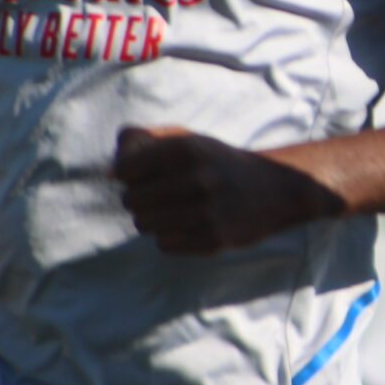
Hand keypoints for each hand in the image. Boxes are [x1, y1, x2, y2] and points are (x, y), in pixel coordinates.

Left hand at [113, 125, 344, 254]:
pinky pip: (164, 245)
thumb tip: (109, 172)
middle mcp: (198, 179)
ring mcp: (208, 211)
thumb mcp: (188, 140)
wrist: (276, 189)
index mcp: (189, 149)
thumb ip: (145, 144)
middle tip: (155, 196)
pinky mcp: (214, 239)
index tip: (139, 176)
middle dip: (137, 199)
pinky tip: (185, 226)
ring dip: (150, 220)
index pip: (126, 169)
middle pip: (131, 199)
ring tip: (170, 211)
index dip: (126, 174)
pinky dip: (168, 237)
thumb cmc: (219, 163)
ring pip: (145, 224)